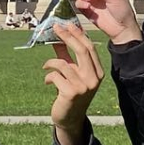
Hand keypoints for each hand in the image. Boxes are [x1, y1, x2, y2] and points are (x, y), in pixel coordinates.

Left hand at [43, 21, 104, 144]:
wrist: (69, 119)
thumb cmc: (70, 94)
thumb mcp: (72, 74)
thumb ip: (66, 57)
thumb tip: (57, 38)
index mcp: (97, 72)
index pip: (89, 48)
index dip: (78, 35)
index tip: (67, 24)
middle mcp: (93, 79)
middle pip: (81, 50)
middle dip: (67, 37)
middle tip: (55, 28)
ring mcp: (83, 86)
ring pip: (64, 63)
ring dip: (51, 63)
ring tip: (46, 67)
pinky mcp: (71, 93)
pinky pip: (55, 76)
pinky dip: (48, 77)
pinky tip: (48, 82)